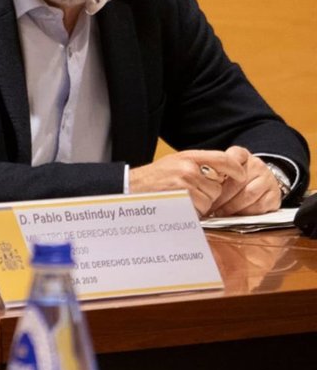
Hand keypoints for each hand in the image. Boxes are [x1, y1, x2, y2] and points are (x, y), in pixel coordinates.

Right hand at [129, 148, 247, 215]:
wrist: (129, 187)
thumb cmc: (151, 179)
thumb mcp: (174, 164)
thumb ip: (196, 166)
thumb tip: (221, 175)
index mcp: (188, 156)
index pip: (224, 159)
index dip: (236, 169)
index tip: (240, 176)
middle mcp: (188, 167)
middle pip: (218, 186)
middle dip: (209, 195)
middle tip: (191, 194)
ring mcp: (185, 182)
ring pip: (210, 200)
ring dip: (201, 205)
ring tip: (183, 200)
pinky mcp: (182, 198)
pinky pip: (201, 209)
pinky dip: (194, 212)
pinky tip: (180, 206)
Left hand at [208, 154, 281, 216]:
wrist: (260, 181)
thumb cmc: (233, 177)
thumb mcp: (223, 169)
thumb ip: (213, 173)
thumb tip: (197, 186)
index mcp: (241, 154)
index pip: (231, 158)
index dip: (220, 172)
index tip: (211, 184)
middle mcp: (257, 164)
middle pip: (238, 182)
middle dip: (221, 197)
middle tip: (210, 206)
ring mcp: (268, 179)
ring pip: (248, 195)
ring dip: (232, 207)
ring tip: (220, 212)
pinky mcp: (275, 195)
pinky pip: (259, 206)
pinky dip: (245, 212)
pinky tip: (235, 215)